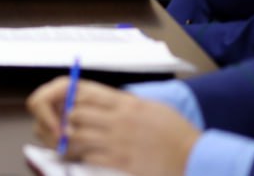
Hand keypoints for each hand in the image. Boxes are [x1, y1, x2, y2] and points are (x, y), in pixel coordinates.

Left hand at [27, 77, 198, 174]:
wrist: (197, 157)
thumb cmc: (175, 133)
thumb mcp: (149, 107)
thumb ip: (122, 103)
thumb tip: (96, 102)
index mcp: (125, 102)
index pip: (81, 90)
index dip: (63, 95)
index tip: (59, 103)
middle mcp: (119, 119)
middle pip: (73, 113)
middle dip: (61, 121)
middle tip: (57, 128)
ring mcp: (120, 141)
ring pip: (76, 136)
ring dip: (67, 141)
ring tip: (64, 145)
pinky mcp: (123, 163)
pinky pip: (90, 158)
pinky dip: (81, 158)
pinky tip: (82, 159)